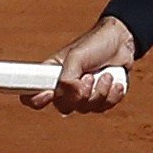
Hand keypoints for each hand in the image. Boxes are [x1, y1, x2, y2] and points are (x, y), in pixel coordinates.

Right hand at [21, 17, 135, 113]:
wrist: (121, 42)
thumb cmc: (94, 45)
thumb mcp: (76, 56)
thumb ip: (68, 78)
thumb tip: (75, 96)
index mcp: (51, 76)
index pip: (32, 96)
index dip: (37, 100)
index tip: (50, 93)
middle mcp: (64, 89)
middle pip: (63, 107)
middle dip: (80, 94)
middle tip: (89, 76)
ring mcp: (82, 95)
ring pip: (85, 109)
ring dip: (100, 91)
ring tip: (106, 74)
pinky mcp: (100, 99)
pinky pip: (102, 109)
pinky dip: (112, 96)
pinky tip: (115, 81)